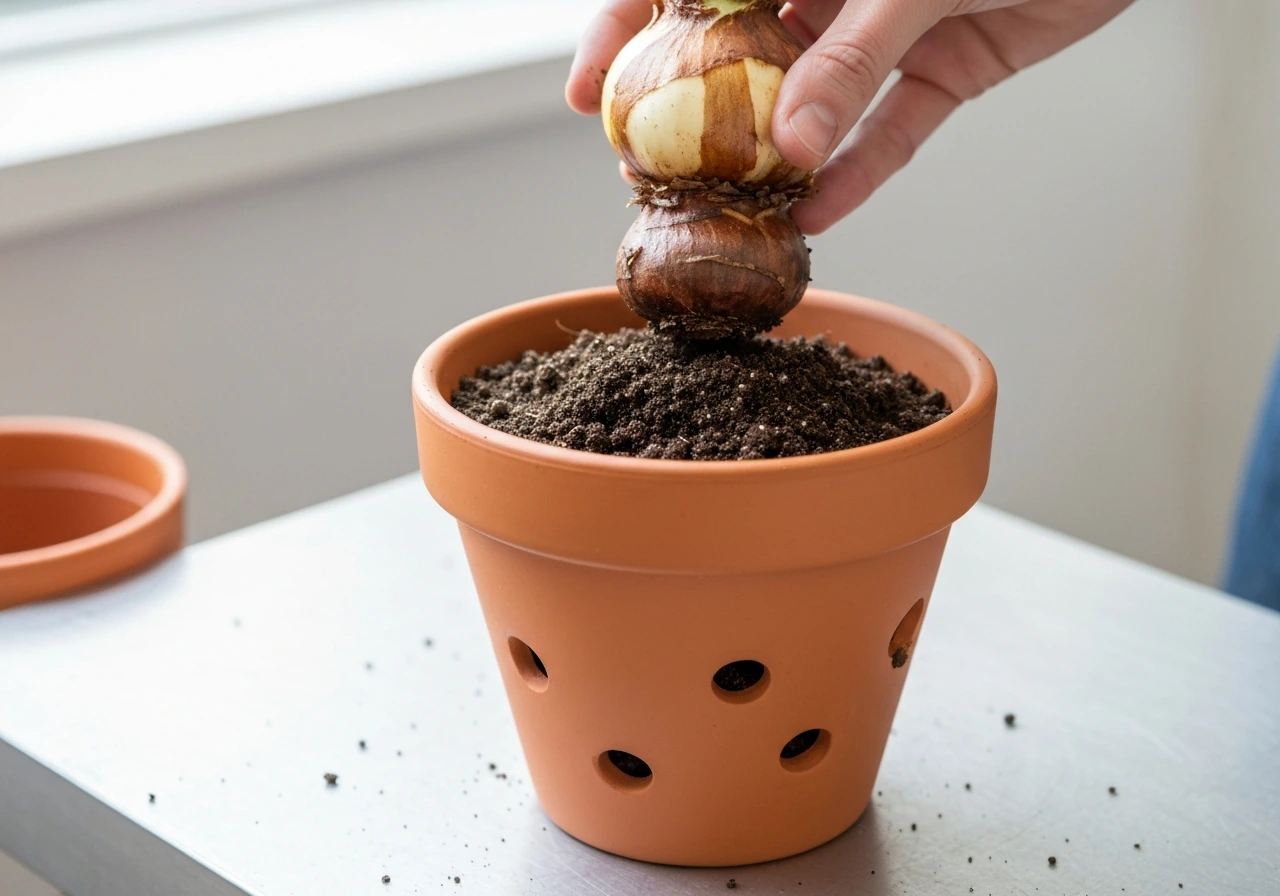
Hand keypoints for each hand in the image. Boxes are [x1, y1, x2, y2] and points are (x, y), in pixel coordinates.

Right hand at [567, 0, 1134, 233]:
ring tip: (730, 215)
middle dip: (696, 119)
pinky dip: (861, 171)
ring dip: (775, 158)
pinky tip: (818, 217)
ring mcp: (886, 26)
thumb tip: (791, 147)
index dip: (626, 32)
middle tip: (652, 179)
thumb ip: (852, 58)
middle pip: (741, 54)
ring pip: (812, 100)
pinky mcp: (944, 64)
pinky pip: (890, 127)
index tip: (588, 96)